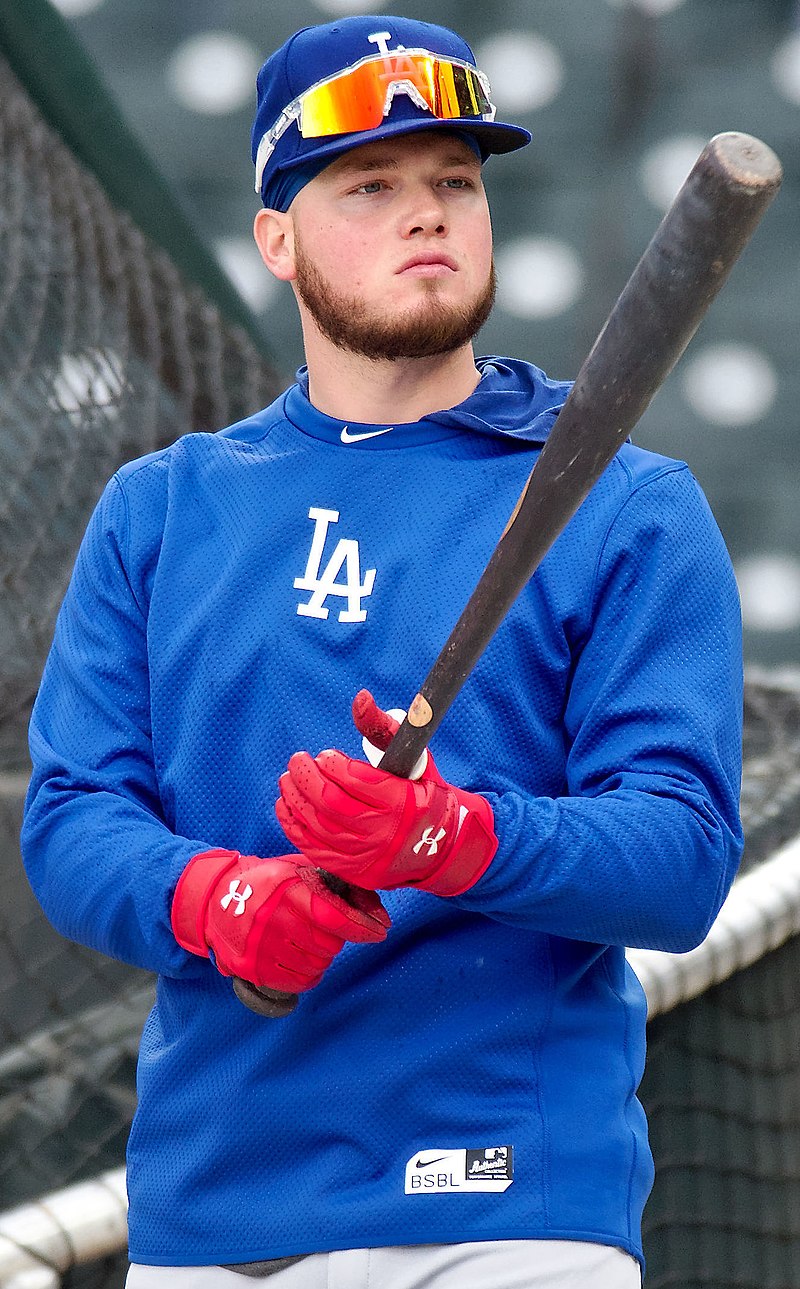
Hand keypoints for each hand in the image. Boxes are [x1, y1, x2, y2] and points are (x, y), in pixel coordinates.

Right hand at [171, 848, 390, 993]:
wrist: (214, 900)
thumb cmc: (265, 882)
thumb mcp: (295, 870)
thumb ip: (333, 882)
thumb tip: (376, 906)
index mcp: (285, 890)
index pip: (333, 915)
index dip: (361, 926)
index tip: (379, 931)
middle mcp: (272, 919)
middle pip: (328, 944)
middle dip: (335, 938)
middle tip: (324, 928)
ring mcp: (260, 946)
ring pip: (315, 965)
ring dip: (321, 957)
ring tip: (308, 942)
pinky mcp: (251, 968)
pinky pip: (296, 982)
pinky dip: (308, 975)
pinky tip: (303, 961)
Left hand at [275, 691, 497, 896]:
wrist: (440, 846)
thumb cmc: (421, 792)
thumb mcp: (412, 757)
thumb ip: (383, 726)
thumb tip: (360, 699)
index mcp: (401, 801)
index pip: (354, 780)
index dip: (332, 764)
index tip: (325, 755)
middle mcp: (383, 832)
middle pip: (330, 802)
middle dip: (306, 777)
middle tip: (298, 760)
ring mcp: (367, 856)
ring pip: (317, 825)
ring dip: (295, 797)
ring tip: (289, 778)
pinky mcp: (354, 871)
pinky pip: (313, 848)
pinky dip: (293, 824)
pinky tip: (286, 804)